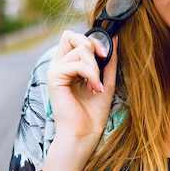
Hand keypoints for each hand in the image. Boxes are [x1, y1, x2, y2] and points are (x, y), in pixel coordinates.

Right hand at [46, 30, 116, 148]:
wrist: (84, 134)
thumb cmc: (93, 113)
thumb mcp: (106, 81)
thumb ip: (109, 61)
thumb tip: (115, 38)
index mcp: (69, 66)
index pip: (73, 38)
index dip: (91, 39)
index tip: (105, 54)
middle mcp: (60, 66)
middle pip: (70, 36)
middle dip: (93, 46)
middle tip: (103, 62)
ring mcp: (55, 71)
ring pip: (80, 49)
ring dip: (95, 67)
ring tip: (97, 86)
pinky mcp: (54, 78)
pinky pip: (77, 63)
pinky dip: (91, 74)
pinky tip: (93, 88)